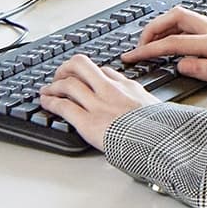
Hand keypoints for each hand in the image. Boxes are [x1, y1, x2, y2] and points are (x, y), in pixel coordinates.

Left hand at [37, 55, 158, 150]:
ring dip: (53, 86)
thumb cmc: (160, 130)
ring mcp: (98, 105)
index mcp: (128, 87)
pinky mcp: (88, 122)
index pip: (102, 71)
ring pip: (68, 84)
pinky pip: (64, 107)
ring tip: (47, 90)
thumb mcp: (155, 106)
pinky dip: (51, 102)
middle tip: (59, 76)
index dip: (87, 74)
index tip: (81, 78)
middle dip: (65, 69)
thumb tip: (138, 101)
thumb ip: (141, 100)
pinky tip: (46, 103)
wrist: (160, 142)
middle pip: (80, 66)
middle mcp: (110, 90)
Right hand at [119, 8, 206, 91]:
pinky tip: (180, 42)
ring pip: (185, 19)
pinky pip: (196, 26)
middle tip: (139, 46)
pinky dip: (179, 31)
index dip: (149, 49)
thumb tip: (183, 65)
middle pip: (175, 19)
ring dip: (164, 28)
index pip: (175, 42)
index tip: (132, 56)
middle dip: (152, 30)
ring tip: (153, 43)